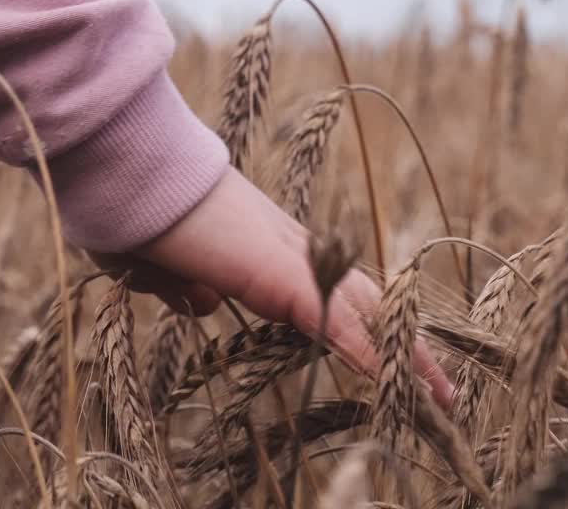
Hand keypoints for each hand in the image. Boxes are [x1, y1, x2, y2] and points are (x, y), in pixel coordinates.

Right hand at [97, 167, 453, 408]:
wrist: (127, 173)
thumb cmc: (130, 214)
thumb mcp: (157, 265)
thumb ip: (183, 283)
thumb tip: (204, 303)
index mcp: (259, 247)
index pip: (326, 290)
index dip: (356, 323)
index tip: (380, 356)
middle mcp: (286, 247)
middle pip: (360, 297)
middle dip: (398, 341)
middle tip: (436, 384)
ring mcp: (287, 256)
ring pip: (362, 308)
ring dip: (400, 354)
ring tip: (440, 394)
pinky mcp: (280, 272)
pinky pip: (336, 321)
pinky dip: (367, 355)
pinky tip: (397, 385)